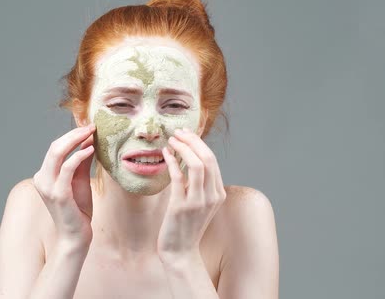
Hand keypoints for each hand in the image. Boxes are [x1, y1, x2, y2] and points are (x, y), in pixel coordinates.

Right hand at [32, 123, 96, 246]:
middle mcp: (42, 179)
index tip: (88, 127)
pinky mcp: (59, 194)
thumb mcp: (80, 180)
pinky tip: (90, 150)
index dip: (72, 135)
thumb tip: (88, 140)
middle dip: (73, 134)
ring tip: (92, 133)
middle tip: (91, 126)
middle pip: (55, 147)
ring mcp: (48, 187)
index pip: (56, 148)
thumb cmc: (78, 209)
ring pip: (57, 153)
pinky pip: (67, 169)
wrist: (76, 236)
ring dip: (75, 140)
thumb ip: (82, 161)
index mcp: (44, 175)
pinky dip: (78, 156)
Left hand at [157, 127, 225, 261]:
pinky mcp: (181, 206)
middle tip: (178, 131)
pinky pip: (178, 177)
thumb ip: (198, 183)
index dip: (199, 143)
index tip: (186, 133)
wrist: (180, 252)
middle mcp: (212, 196)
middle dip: (193, 140)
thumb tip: (188, 157)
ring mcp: (198, 202)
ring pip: (197, 165)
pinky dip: (172, 161)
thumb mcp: (198, 203)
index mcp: (219, 194)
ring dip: (183, 147)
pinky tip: (165, 153)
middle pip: (208, 158)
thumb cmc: (185, 226)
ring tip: (171, 139)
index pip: (213, 161)